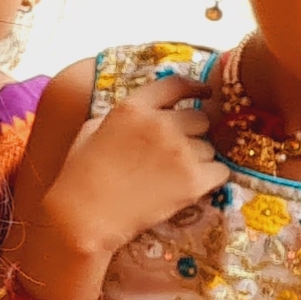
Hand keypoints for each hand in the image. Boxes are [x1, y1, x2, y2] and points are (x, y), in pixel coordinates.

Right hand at [34, 76, 227, 270]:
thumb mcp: (92, 131)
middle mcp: (161, 123)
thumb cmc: (80, 174)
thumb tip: (145, 114)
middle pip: (200, 118)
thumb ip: (123, 117)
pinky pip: (220, 171)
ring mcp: (180, 152)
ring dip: (198, 158)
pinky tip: (188, 187)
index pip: (175, 85)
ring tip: (174, 174)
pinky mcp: (194, 180)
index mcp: (132, 108)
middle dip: (193, 131)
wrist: (84, 214)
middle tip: (178, 149)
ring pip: (209, 147)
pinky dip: (209, 179)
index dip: (195, 87)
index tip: (205, 93)